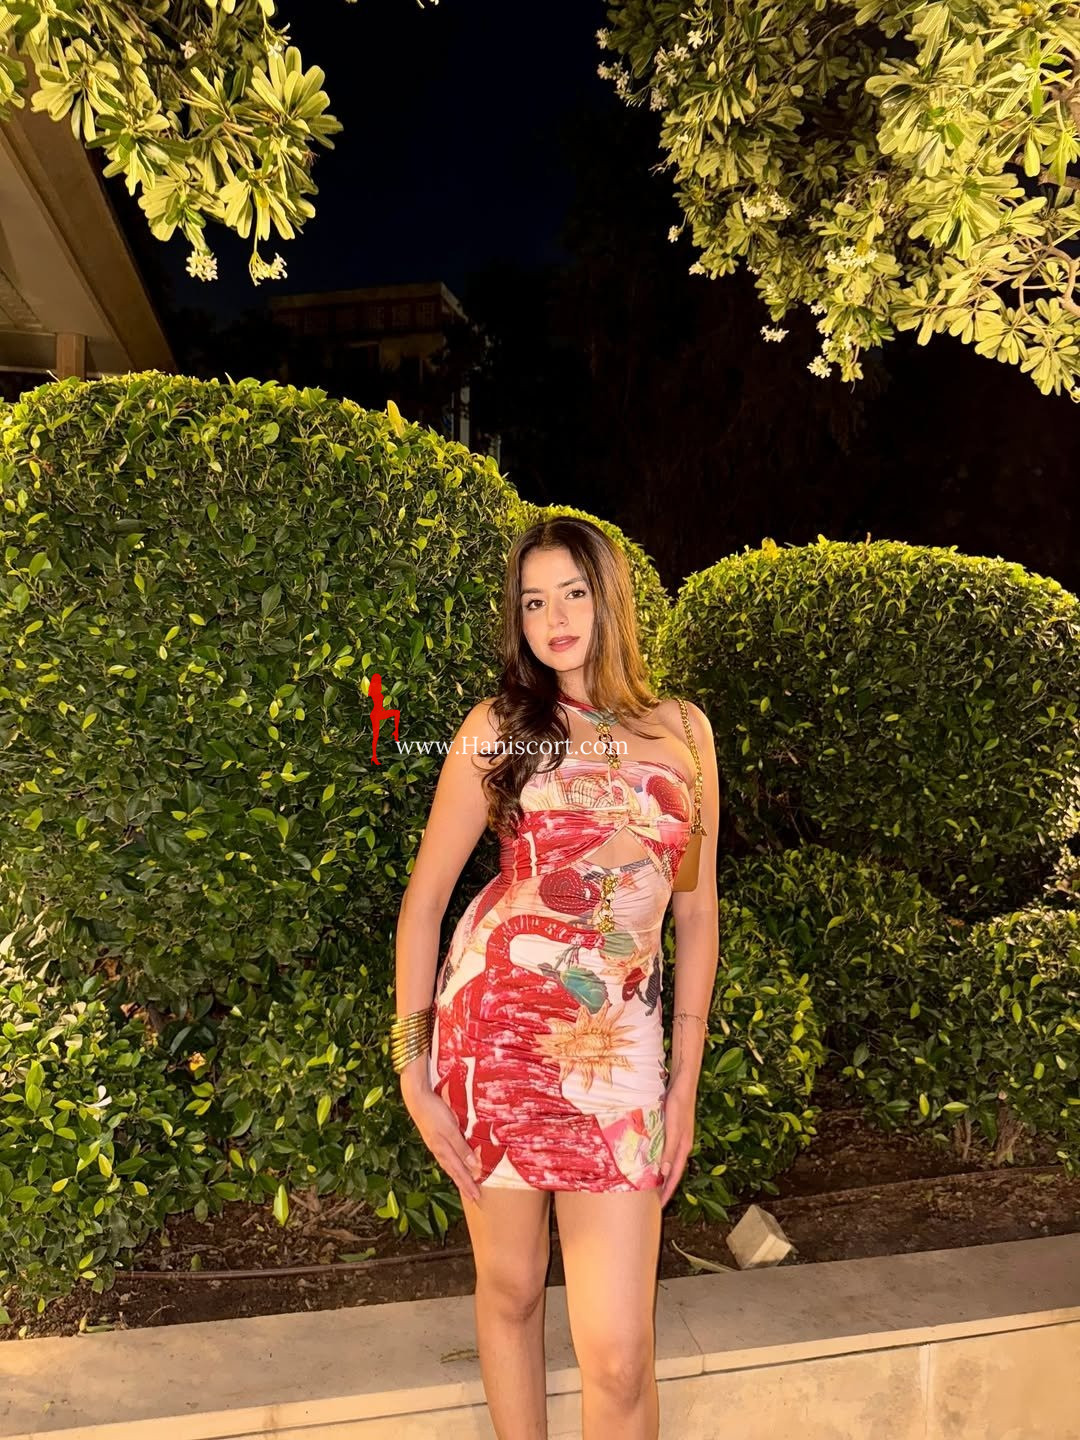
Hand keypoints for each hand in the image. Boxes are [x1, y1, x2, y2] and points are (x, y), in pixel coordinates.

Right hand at [401, 1062, 483, 1202]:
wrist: (417, 1099)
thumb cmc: (434, 1112)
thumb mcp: (451, 1129)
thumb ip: (461, 1147)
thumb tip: (473, 1165)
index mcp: (443, 1150)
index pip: (459, 1171)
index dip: (468, 1184)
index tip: (476, 1196)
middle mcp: (438, 1150)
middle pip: (453, 1171)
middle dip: (463, 1184)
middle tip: (473, 1198)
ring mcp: (435, 1144)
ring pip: (448, 1165)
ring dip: (457, 1176)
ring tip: (464, 1185)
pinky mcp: (433, 1137)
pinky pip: (445, 1156)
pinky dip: (451, 1164)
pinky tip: (453, 1163)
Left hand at [658, 1076, 696, 1207]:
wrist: (683, 1082)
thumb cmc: (678, 1103)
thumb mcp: (672, 1128)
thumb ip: (669, 1150)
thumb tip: (663, 1173)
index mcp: (683, 1147)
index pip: (674, 1176)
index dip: (667, 1191)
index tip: (659, 1206)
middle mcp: (681, 1145)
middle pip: (672, 1171)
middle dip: (664, 1187)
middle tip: (651, 1201)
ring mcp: (677, 1137)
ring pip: (668, 1161)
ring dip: (660, 1174)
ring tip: (648, 1184)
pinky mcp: (671, 1129)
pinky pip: (664, 1150)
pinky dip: (658, 1159)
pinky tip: (648, 1159)